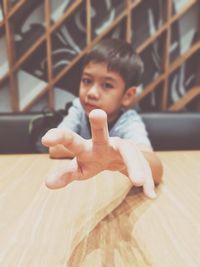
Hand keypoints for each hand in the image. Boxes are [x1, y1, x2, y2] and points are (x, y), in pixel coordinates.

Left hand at [41, 109, 155, 198]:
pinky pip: (143, 168)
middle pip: (101, 133)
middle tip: (96, 114)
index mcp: (87, 146)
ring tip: (138, 182)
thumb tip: (46, 183)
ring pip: (129, 153)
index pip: (72, 140)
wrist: (118, 155)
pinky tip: (150, 194)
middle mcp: (105, 143)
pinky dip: (148, 181)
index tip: (46, 139)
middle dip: (98, 124)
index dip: (60, 137)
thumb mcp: (80, 168)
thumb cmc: (94, 159)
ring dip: (134, 165)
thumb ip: (66, 174)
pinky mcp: (136, 158)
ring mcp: (122, 149)